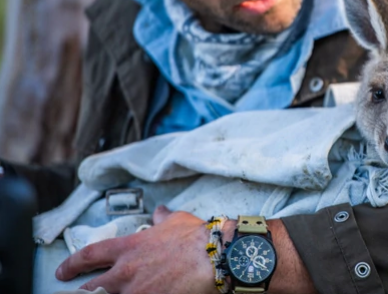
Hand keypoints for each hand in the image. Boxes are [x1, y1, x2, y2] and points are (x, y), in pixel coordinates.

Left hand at [56, 205, 215, 293]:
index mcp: (129, 248)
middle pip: (91, 288)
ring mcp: (136, 291)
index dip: (72, 265)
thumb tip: (161, 212)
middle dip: (82, 293)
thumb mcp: (177, 221)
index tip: (64, 272)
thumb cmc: (196, 237)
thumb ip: (164, 218)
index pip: (90, 255)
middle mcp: (126, 272)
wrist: (213, 256)